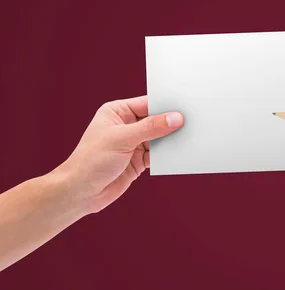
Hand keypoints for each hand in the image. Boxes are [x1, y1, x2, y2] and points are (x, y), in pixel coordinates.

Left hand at [54, 95, 183, 213]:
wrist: (81, 192)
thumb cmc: (91, 161)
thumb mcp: (122, 139)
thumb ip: (150, 128)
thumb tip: (175, 118)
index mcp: (118, 112)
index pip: (147, 104)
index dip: (166, 106)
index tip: (184, 108)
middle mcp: (127, 125)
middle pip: (156, 120)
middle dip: (171, 123)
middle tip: (192, 123)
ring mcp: (134, 143)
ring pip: (160, 138)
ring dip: (171, 140)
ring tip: (189, 139)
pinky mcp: (139, 160)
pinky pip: (159, 154)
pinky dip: (168, 155)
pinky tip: (179, 154)